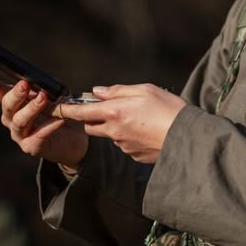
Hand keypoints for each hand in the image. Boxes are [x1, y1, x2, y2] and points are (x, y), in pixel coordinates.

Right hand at [0, 63, 87, 168]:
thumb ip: (45, 86)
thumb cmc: (59, 111)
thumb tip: (43, 80)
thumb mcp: (52, 94)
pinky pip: (37, 137)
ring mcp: (19, 134)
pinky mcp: (32, 147)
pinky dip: (48, 127)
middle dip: (15, 94)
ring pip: (20, 121)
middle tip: (25, 84)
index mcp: (12, 101)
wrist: (75, 138)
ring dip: (31, 108)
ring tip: (44, 98)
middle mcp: (11, 117)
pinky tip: (59, 120)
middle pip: (7, 105)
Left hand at [56, 83, 186, 163]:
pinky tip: (146, 131)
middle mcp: (114, 131)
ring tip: (139, 118)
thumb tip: (98, 92)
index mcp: (114, 112)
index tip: (57, 107)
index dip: (66, 109)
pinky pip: (124, 144)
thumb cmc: (169, 109)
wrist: (188, 138)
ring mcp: (123, 146)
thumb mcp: (145, 90)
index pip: (80, 112)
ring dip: (114, 127)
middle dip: (92, 118)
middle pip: (90, 126)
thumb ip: (119, 90)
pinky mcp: (133, 155)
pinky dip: (129, 137)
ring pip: (109, 135)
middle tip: (108, 108)